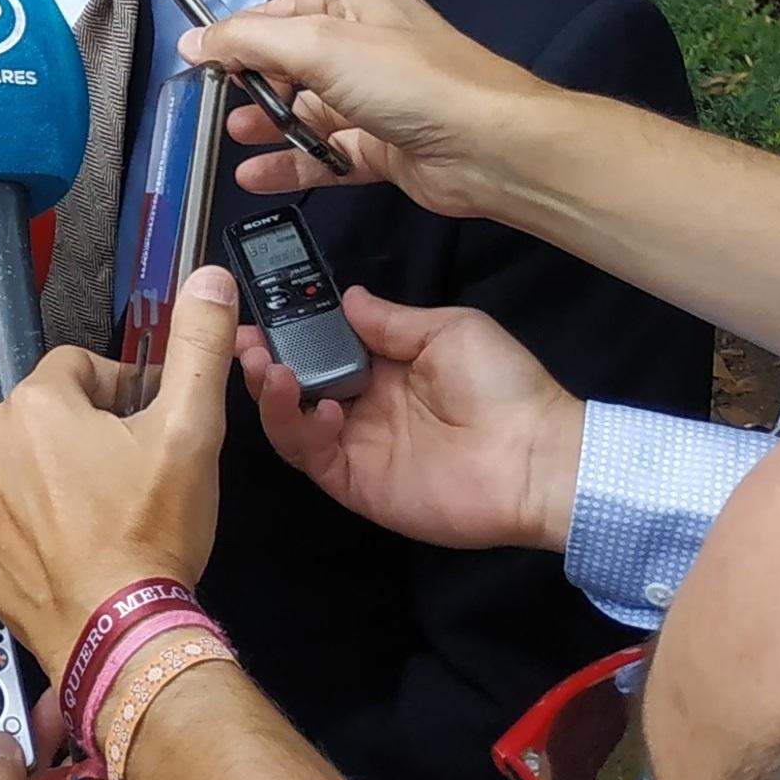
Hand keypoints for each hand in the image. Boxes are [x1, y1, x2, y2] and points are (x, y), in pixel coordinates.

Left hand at [0, 267, 236, 676]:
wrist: (121, 630)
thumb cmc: (151, 535)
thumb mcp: (191, 432)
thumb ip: (198, 349)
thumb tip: (206, 283)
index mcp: (36, 408)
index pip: (66, 363)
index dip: (108, 383)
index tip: (134, 413)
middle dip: (12, 402)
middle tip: (63, 433)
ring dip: (17, 466)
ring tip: (74, 498)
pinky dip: (10, 525)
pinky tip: (55, 545)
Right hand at [187, 0, 562, 216]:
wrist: (489, 147)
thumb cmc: (411, 81)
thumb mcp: (319, 46)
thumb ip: (249, 42)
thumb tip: (194, 41)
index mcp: (355, 4)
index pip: (281, 12)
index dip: (238, 34)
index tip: (197, 60)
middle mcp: (365, 48)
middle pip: (292, 62)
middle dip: (251, 82)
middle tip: (209, 102)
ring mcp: (375, 101)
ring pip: (307, 111)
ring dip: (269, 124)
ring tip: (230, 137)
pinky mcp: (383, 148)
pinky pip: (326, 153)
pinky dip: (292, 163)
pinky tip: (256, 175)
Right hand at [240, 291, 582, 553]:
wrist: (536, 457)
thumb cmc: (504, 386)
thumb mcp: (449, 330)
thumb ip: (389, 319)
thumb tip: (345, 297)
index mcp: (385, 368)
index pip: (320, 347)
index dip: (288, 330)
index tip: (259, 309)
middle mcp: (362, 407)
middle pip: (294, 384)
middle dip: (263, 360)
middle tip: (243, 340)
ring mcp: (356, 447)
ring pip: (290, 422)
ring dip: (270, 395)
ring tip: (268, 369)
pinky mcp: (356, 483)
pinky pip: (311, 457)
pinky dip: (301, 429)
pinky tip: (320, 408)